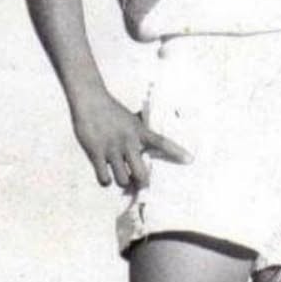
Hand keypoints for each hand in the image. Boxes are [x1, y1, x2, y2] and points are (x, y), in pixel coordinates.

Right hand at [71, 89, 191, 188]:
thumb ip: (142, 132)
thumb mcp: (132, 119)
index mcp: (139, 131)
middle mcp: (128, 142)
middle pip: (141, 173)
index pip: (162, 142)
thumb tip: (151, 144)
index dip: (176, 151)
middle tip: (139, 182)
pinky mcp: (96, 153)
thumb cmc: (112, 110)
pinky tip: (106, 175)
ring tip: (121, 176)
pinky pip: (104, 177)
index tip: (190, 159)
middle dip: (141, 182)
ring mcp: (112, 149)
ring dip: (123, 181)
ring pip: (123, 179)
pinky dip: (106, 180)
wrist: (90, 100)